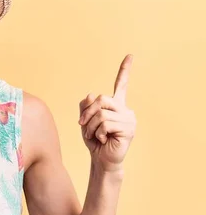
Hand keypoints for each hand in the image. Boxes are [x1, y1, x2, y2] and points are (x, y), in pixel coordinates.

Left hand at [78, 55, 136, 172]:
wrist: (101, 159)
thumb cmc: (94, 140)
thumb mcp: (85, 120)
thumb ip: (86, 106)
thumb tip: (91, 94)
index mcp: (116, 105)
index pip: (121, 84)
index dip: (125, 70)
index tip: (130, 55)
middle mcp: (125, 109)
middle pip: (101, 99)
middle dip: (87, 113)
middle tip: (83, 126)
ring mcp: (129, 119)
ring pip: (101, 113)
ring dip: (91, 126)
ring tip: (95, 136)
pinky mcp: (128, 129)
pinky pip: (105, 124)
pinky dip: (98, 133)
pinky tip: (103, 140)